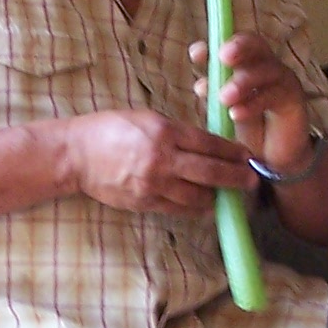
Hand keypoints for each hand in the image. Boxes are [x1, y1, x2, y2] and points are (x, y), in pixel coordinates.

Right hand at [63, 109, 256, 215]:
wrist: (76, 155)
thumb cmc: (110, 129)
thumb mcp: (147, 119)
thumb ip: (176, 132)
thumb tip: (206, 145)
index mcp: (164, 132)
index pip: (209, 144)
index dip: (232, 152)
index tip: (247, 156)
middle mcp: (162, 159)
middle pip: (210, 172)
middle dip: (235, 178)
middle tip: (251, 181)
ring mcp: (153, 184)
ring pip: (197, 196)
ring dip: (216, 196)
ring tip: (228, 195)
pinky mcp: (144, 202)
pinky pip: (178, 208)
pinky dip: (195, 207)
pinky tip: (204, 204)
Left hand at [189, 33, 310, 169]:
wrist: (271, 159)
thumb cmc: (246, 129)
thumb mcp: (225, 110)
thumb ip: (215, 95)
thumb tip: (201, 84)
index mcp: (246, 63)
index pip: (232, 44)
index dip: (215, 44)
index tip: (196, 54)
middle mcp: (264, 66)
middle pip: (255, 45)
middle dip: (238, 47)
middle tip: (222, 57)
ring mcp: (281, 80)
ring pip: (266, 70)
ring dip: (243, 82)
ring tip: (224, 97)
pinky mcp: (294, 99)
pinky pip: (274, 95)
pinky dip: (253, 104)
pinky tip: (236, 114)